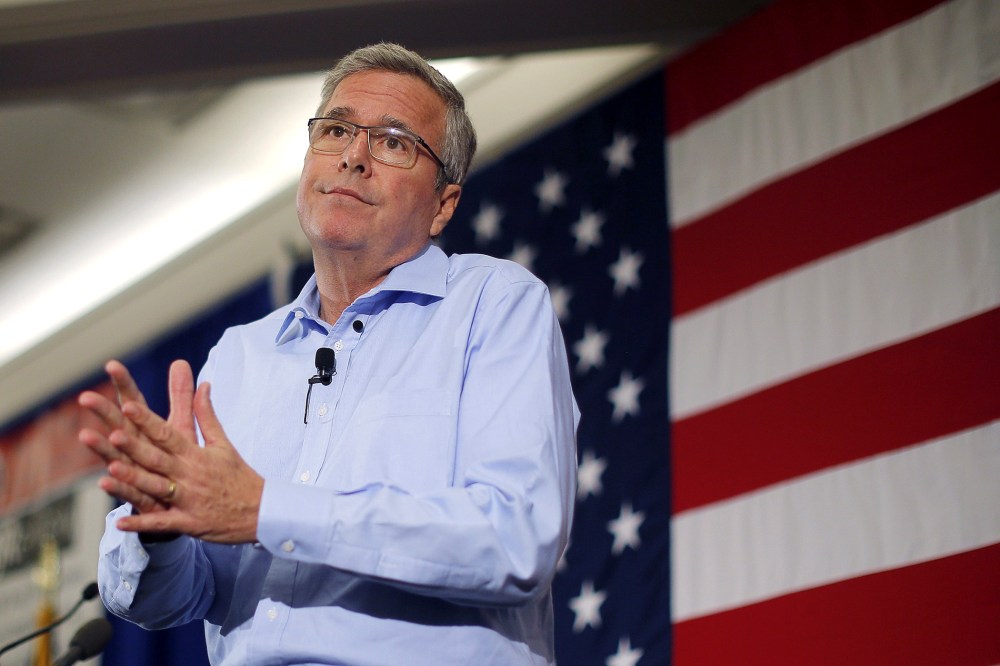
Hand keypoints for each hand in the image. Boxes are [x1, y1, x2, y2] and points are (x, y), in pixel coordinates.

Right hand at [79, 359, 193, 512]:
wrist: (183, 499)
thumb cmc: (176, 459)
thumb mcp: (180, 426)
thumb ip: (181, 397)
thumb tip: (181, 362)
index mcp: (144, 429)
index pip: (133, 402)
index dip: (124, 384)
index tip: (112, 364)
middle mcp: (133, 448)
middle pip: (118, 426)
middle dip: (103, 412)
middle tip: (85, 396)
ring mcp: (133, 471)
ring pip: (115, 458)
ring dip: (102, 449)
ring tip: (86, 435)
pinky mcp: (140, 495)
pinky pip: (127, 491)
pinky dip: (116, 487)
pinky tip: (104, 481)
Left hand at [81, 360, 263, 542]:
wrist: (260, 511)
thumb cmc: (239, 476)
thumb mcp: (223, 444)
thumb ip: (206, 415)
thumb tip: (202, 385)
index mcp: (196, 455)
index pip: (168, 435)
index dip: (147, 421)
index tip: (129, 406)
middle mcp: (190, 475)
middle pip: (158, 459)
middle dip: (135, 447)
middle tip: (113, 434)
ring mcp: (188, 500)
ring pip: (157, 488)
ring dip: (134, 481)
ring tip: (111, 471)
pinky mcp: (188, 523)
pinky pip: (162, 524)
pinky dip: (142, 524)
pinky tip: (120, 523)